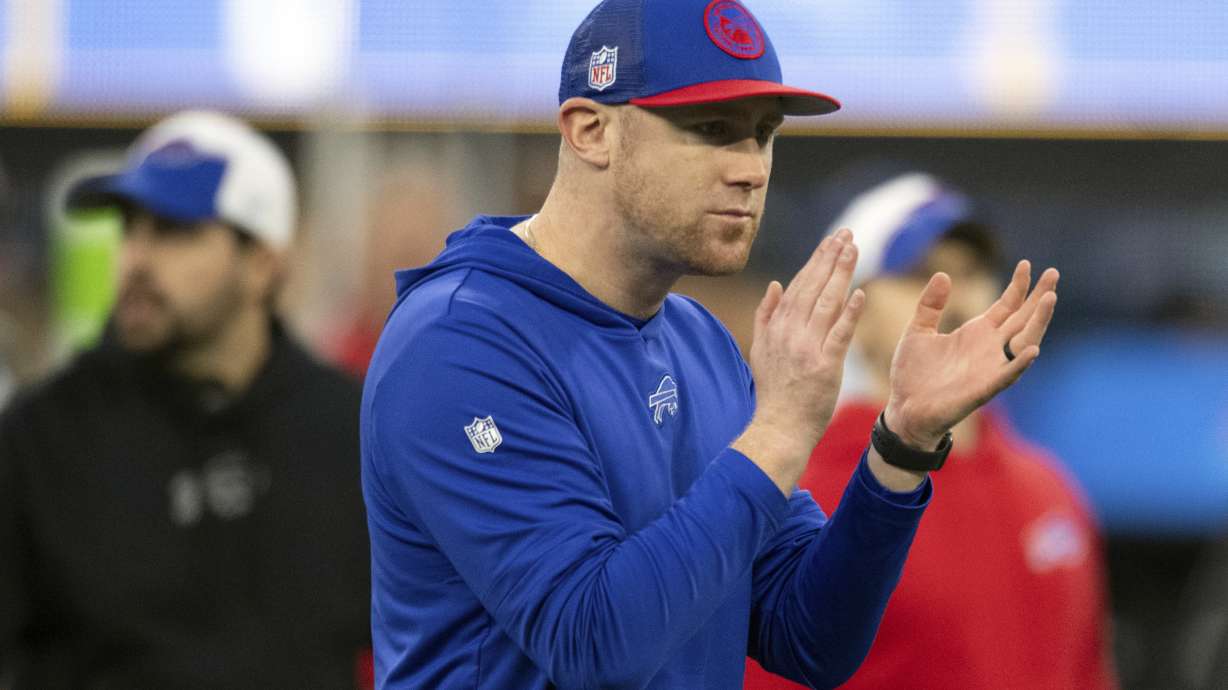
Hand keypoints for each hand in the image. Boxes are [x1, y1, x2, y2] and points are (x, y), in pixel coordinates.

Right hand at [733, 229, 865, 494]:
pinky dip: (849, 313)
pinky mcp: (825, 366)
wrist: (778, 427)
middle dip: (831, 257)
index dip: (816, 260)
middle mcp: (790, 333)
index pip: (799, 285)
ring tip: (854, 249)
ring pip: (826, 303)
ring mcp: (807, 348)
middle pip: (813, 287)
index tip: (831, 240)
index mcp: (777, 327)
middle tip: (847, 233)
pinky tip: (860, 293)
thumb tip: (775, 284)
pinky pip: (839, 335)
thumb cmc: (774, 392)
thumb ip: (766, 316)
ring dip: (841, 274)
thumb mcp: (761, 350)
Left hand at [883, 260, 1058, 448]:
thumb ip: (931, 305)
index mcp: (976, 333)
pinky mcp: (983, 389)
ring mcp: (990, 368)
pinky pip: (1007, 376)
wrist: (904, 408)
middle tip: (1054, 273)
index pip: (1006, 306)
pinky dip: (1020, 363)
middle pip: (1023, 318)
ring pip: (1024, 342)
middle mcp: (989, 348)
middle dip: (1039, 297)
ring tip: (1050, 299)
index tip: (1026, 264)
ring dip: (1038, 322)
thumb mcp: (918, 331)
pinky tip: (1033, 349)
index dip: (1018, 286)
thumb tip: (944, 274)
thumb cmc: (913, 374)